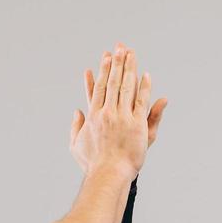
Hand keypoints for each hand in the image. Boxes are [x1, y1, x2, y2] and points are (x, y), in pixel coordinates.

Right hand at [68, 44, 167, 177]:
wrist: (108, 174)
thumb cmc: (92, 164)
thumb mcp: (76, 145)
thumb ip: (76, 126)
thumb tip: (77, 112)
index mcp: (93, 116)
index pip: (99, 88)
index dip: (103, 71)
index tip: (105, 58)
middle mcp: (107, 113)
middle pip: (113, 82)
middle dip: (117, 63)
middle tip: (120, 47)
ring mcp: (122, 117)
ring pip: (126, 87)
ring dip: (129, 68)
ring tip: (131, 54)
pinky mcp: (136, 124)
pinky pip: (141, 101)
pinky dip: (143, 87)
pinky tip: (145, 75)